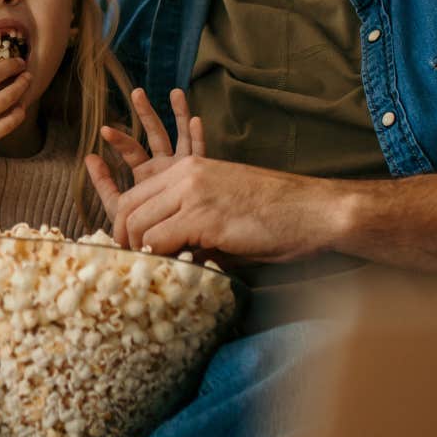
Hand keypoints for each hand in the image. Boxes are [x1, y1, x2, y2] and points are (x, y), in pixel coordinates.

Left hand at [84, 87, 204, 228]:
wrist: (186, 251)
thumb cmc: (155, 236)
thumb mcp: (122, 212)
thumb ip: (107, 188)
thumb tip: (88, 157)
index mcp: (148, 177)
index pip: (132, 151)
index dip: (119, 140)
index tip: (104, 130)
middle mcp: (167, 170)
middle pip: (155, 135)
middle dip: (146, 113)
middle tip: (137, 92)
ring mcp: (185, 171)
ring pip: (181, 138)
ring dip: (178, 114)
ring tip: (175, 92)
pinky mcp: (201, 178)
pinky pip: (200, 154)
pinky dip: (197, 137)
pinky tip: (196, 119)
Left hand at [111, 155, 321, 261]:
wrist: (314, 211)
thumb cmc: (276, 214)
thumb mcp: (224, 204)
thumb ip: (192, 220)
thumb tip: (168, 252)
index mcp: (189, 166)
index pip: (135, 190)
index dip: (124, 222)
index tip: (130, 247)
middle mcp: (185, 173)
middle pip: (127, 205)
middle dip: (122, 238)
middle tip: (130, 264)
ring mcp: (193, 193)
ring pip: (138, 224)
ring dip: (138, 252)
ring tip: (150, 271)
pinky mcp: (204, 217)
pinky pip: (159, 240)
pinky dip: (158, 259)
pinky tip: (169, 271)